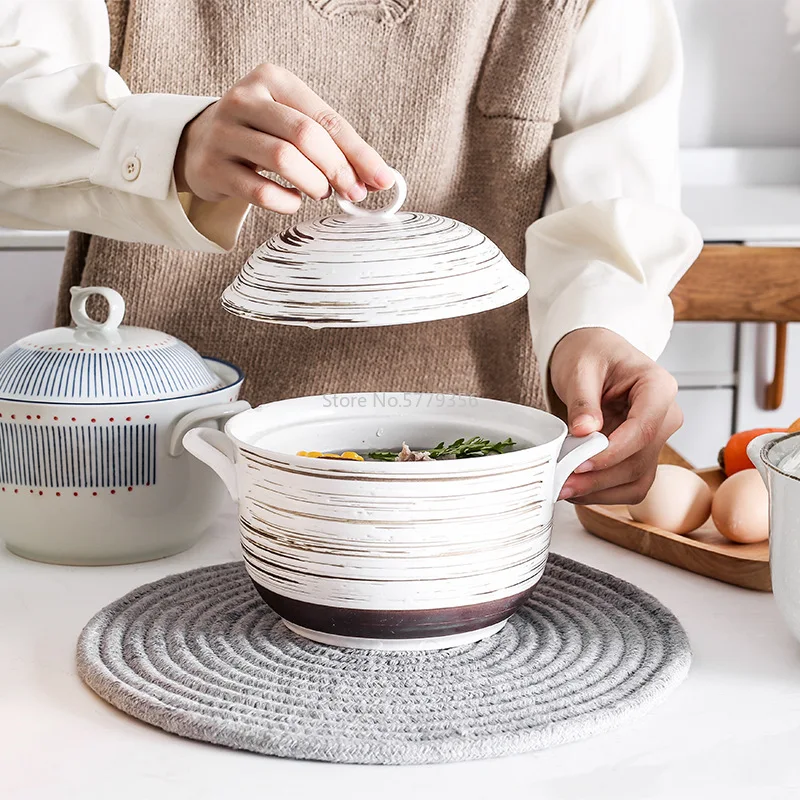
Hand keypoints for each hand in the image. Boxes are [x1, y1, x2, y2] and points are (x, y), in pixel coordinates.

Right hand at [173, 63, 393, 212]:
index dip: (358, 153)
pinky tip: (292, 200)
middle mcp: (244, 99)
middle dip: (338, 169)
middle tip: (352, 193)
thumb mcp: (293, 124)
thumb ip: (333, 146)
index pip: (325, 118)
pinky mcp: (212, 168)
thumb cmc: (261, 135)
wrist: (201, 145)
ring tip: (321, 193)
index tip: (381, 180)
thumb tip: (377, 179)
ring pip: (283, 160)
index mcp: (272, 80)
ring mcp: (223, 132)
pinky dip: (287, 202)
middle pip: (305, 135)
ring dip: (313, 184)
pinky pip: (261, 192)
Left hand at [549, 328, 682, 504]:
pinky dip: (602, 491)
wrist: (592, 355)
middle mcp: (664, 416)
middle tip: (561, 482)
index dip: (613, 452)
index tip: (581, 462)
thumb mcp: (580, 368)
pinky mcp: (641, 454)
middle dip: (599, 477)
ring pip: (636, 479)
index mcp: (658, 387)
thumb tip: (584, 431)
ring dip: (600, 490)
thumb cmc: (591, 354)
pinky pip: (628, 483)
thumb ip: (583, 400)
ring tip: (564, 488)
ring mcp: (655, 438)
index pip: (643, 428)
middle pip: (639, 460)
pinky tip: (576, 488)